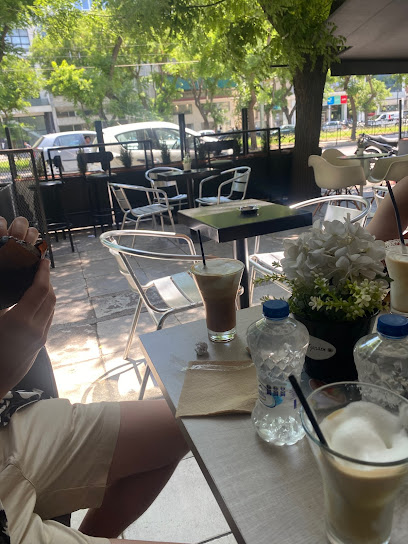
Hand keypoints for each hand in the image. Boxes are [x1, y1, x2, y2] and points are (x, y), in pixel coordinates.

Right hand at [0, 217, 55, 395]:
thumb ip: (2, 303)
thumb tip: (6, 288)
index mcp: (20, 322)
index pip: (40, 290)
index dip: (43, 273)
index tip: (43, 260)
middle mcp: (35, 329)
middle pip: (50, 297)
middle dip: (46, 281)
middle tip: (40, 268)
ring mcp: (40, 338)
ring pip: (51, 309)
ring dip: (47, 293)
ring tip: (37, 282)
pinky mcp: (40, 345)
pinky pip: (47, 319)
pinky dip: (44, 306)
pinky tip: (33, 303)